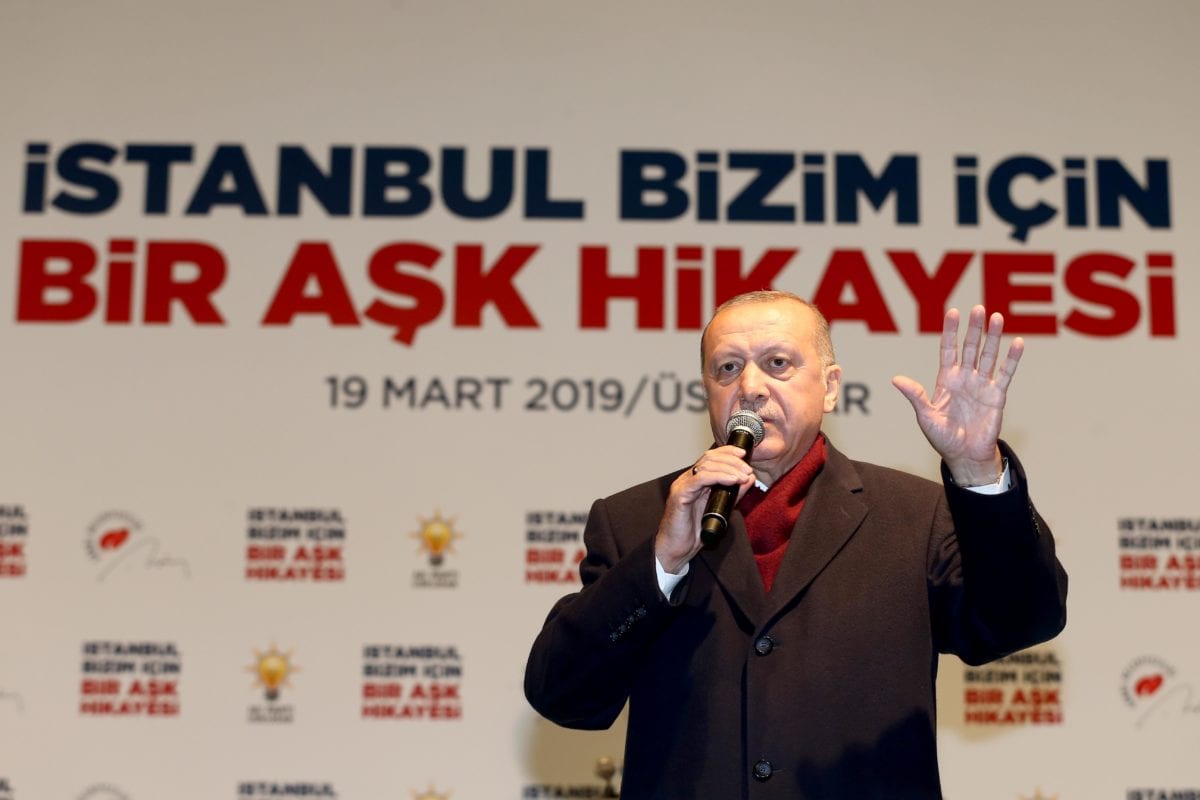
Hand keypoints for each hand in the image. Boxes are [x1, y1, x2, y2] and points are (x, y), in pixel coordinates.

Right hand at [655, 446, 754, 572]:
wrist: (678, 549)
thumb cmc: (695, 531)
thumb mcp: (721, 508)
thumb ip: (735, 493)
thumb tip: (749, 478)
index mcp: (695, 480)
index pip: (710, 457)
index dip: (727, 452)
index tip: (743, 454)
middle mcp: (687, 479)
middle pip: (709, 458)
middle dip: (731, 460)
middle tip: (747, 469)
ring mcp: (682, 485)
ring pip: (706, 466)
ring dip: (728, 468)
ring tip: (743, 476)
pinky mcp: (680, 494)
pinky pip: (700, 479)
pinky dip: (719, 476)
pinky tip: (732, 480)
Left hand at [891, 306, 1021, 485]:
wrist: (964, 456)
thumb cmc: (943, 437)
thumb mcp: (926, 416)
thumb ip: (916, 396)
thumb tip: (896, 379)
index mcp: (946, 380)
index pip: (948, 350)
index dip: (950, 331)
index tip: (952, 312)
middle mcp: (965, 378)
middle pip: (970, 347)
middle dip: (973, 329)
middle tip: (977, 308)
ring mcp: (982, 385)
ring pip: (988, 355)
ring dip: (993, 337)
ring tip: (997, 317)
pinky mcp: (997, 395)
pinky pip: (1005, 374)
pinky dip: (1012, 359)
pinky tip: (1017, 342)